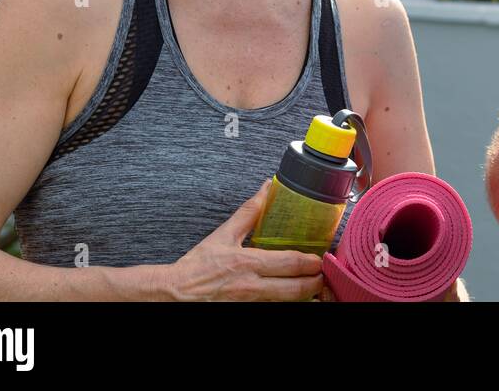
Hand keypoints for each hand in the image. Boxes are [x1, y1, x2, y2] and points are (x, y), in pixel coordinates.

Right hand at [160, 180, 327, 300]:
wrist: (175, 293)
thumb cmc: (198, 265)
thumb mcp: (223, 235)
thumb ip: (249, 212)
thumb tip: (267, 187)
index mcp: (248, 263)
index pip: (290, 263)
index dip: (311, 263)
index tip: (320, 259)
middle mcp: (251, 287)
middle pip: (295, 289)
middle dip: (315, 283)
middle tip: (324, 275)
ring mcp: (250, 303)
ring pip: (287, 303)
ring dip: (305, 296)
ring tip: (314, 287)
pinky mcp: (246, 311)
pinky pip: (273, 308)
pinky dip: (287, 303)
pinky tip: (294, 297)